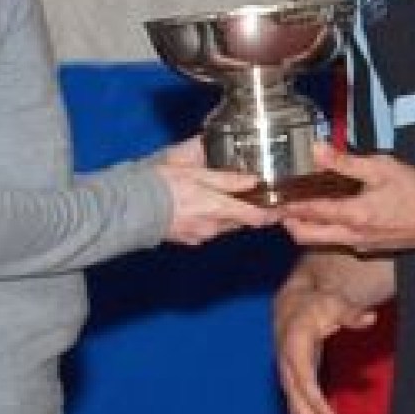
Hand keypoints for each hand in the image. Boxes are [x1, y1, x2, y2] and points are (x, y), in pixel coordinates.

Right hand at [160, 161, 277, 242]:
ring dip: (226, 214)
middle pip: (240, 221)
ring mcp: (200, 236)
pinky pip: (207, 229)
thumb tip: (252, 181)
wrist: (132, 207)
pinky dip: (208, 219)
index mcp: (218, 209)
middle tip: (252, 196)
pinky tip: (198, 207)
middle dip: (247, 210)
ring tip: (219, 197)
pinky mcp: (188, 239)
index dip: (272, 214)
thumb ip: (226, 179)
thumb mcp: (196, 173)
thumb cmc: (163, 185)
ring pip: (223, 225)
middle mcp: (213, 227)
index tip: (283, 209)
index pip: (256, 217)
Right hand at [273, 262, 384, 413]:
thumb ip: (351, 314)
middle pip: (297, 404)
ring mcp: (286, 378)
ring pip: (295, 412)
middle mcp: (286, 366)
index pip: (304, 384)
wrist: (292, 308)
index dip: (318, 405)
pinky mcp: (292, 385)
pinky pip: (298, 410)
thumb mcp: (334, 304)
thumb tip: (370, 318)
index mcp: (293, 348)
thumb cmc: (316, 307)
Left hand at [281, 144, 414, 253]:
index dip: (285, 205)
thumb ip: (345, 161)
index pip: (307, 212)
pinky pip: (337, 241)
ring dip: (306, 226)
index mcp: (352, 215)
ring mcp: (358, 245)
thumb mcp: (380, 167)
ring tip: (300, 205)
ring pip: (320, 240)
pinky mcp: (367, 248)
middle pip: (304, 236)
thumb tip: (316, 150)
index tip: (269, 198)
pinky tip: (330, 212)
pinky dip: (325, 229)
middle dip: (288, 222)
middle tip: (280, 205)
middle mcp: (351, 236)